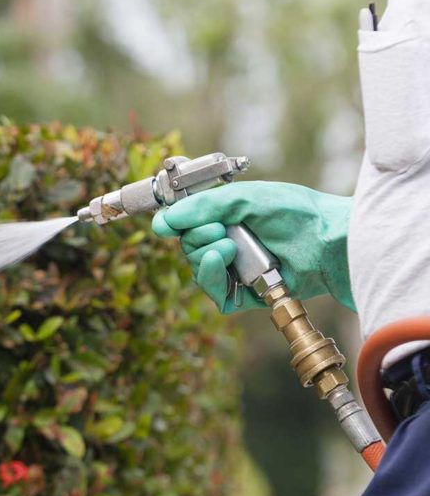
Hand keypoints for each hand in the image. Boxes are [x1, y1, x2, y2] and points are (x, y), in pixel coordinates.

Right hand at [151, 181, 354, 313]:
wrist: (331, 242)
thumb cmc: (298, 214)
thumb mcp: (245, 199)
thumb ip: (203, 207)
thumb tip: (163, 221)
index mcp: (227, 217)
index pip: (186, 223)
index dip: (176, 223)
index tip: (171, 221)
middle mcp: (230, 242)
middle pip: (188, 248)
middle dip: (197, 238)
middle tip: (220, 230)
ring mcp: (238, 270)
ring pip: (199, 271)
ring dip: (206, 257)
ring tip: (228, 247)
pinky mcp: (247, 295)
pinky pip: (216, 296)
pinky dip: (213, 280)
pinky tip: (224, 263)